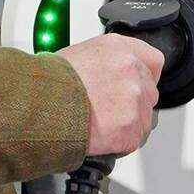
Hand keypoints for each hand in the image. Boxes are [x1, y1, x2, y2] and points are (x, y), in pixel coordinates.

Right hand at [56, 35, 164, 157]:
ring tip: (100, 123)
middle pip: (149, 93)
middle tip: (109, 109)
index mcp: (121, 49)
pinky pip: (132, 140)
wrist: (40, 107)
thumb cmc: (51, 82)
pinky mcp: (130, 130)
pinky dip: (118, 143)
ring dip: (127, 124)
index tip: (136, 84)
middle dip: (133, 103)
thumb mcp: (82, 53)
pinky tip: (99, 136)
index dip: (144, 75)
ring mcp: (134, 102)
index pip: (153, 61)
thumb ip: (108, 61)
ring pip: (143, 119)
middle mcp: (132, 72)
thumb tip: (111, 72)